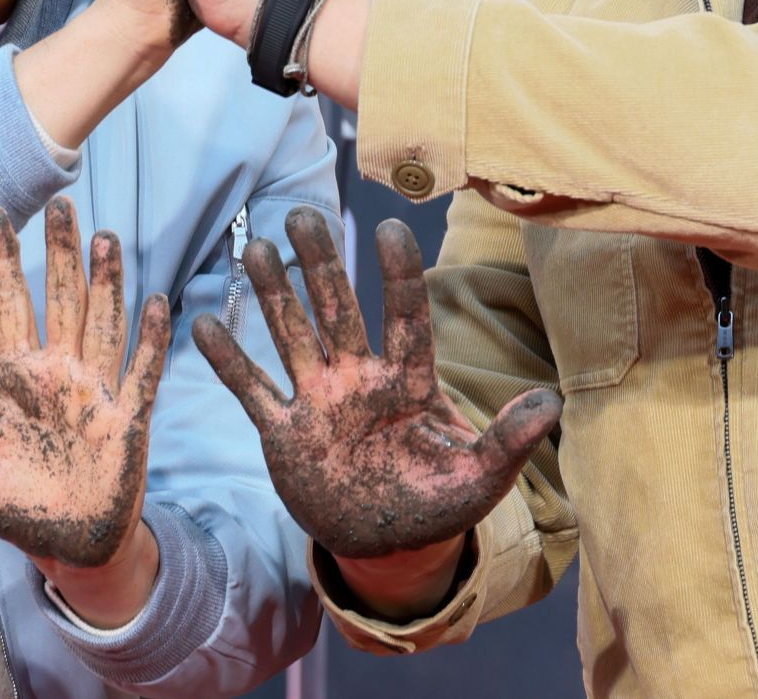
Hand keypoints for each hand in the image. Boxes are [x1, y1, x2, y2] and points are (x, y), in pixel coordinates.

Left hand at [0, 200, 170, 581]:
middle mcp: (59, 372)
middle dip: (59, 253)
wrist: (66, 548)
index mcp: (18, 377)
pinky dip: (150, 339)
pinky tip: (156, 302)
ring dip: (105, 283)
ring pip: (102, 323)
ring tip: (104, 237)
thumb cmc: (16, 504)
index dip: (2, 262)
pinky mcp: (127, 419)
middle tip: (59, 202)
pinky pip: (142, 372)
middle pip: (61, 299)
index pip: (9, 305)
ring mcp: (95, 391)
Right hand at [190, 208, 560, 559]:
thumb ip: (509, 441)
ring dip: (274, 294)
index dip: (399, 277)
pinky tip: (203, 324)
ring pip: (292, 335)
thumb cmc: (436, 502)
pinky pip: (253, 391)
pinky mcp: (284, 433)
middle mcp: (359, 380)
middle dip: (321, 264)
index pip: (404, 319)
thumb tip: (554, 405)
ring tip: (257, 247)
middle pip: (338, 310)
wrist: (387, 543)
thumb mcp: (479, 478)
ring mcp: (319, 402)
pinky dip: (229, 362)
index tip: (393, 228)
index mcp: (407, 384)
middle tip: (303, 214)